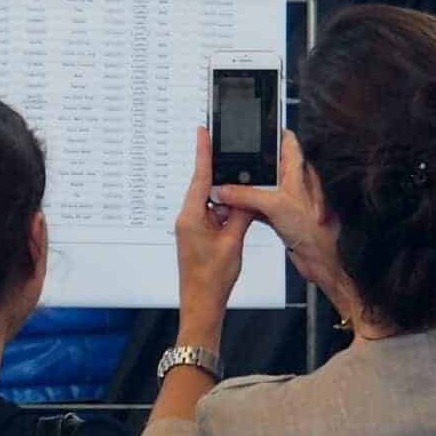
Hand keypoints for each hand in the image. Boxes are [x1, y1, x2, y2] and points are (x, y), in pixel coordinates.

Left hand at [173, 127, 252, 345]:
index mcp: (191, 217)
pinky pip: (214, 217)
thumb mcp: (233, 242)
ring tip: (243, 209)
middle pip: (207, 189)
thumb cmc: (212, 278)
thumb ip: (241, 214)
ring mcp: (191, 227)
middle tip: (235, 165)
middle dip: (224, 180)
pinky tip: (239, 221)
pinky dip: (227, 216)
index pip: (200, 177)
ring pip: (213, 204)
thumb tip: (247, 196)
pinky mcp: (197, 236)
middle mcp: (187, 218)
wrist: (202, 303)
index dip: (203, 152)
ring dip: (229, 205)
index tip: (203, 131)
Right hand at [215, 131, 343, 288]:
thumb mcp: (274, 205)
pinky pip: (260, 205)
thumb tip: (223, 190)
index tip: (260, 125)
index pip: (288, 142)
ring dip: (249, 186)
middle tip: (236, 155)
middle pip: (272, 164)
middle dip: (254, 162)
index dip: (275, 132)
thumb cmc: (310, 228)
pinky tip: (238, 207)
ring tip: (232, 182)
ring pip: (264, 185)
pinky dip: (249, 205)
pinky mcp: (281, 215)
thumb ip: (246, 195)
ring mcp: (288, 199)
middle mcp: (293, 182)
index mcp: (297, 171)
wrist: (317, 256)